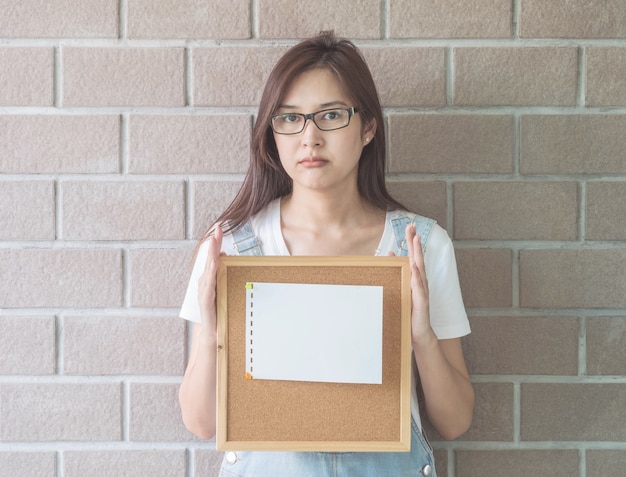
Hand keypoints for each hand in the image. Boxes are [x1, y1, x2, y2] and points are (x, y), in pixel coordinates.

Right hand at [197, 226, 222, 337]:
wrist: (213, 333)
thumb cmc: (218, 311)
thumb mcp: (222, 288)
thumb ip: (221, 273)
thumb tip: (223, 255)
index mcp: (208, 278)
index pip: (211, 256)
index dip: (214, 242)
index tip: (218, 228)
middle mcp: (204, 282)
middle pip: (208, 259)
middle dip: (213, 243)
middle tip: (217, 228)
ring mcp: (203, 290)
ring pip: (208, 268)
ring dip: (211, 254)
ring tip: (214, 241)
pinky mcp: (205, 299)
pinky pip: (209, 283)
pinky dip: (211, 272)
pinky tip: (214, 263)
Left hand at [405, 223, 434, 344]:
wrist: (418, 333)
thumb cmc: (409, 311)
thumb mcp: (400, 290)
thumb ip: (397, 273)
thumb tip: (390, 255)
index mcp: (414, 279)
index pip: (413, 256)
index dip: (412, 241)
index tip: (410, 226)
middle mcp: (420, 282)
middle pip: (418, 258)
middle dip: (415, 242)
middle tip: (413, 227)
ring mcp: (422, 291)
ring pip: (420, 269)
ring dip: (418, 254)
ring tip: (415, 241)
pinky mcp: (421, 301)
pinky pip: (418, 286)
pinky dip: (416, 275)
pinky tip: (414, 266)